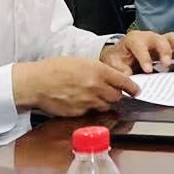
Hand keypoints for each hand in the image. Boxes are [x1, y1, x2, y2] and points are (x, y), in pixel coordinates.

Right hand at [13, 57, 136, 115]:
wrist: (36, 82)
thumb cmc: (55, 69)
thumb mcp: (81, 62)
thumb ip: (98, 70)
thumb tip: (110, 77)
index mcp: (98, 71)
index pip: (124, 82)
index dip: (132, 87)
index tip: (136, 90)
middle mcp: (96, 87)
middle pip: (117, 97)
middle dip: (116, 95)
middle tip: (112, 93)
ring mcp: (88, 101)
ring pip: (105, 106)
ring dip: (104, 103)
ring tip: (94, 97)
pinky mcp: (79, 112)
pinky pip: (91, 112)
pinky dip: (90, 108)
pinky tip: (81, 102)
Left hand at [102, 30, 173, 74]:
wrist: (120, 54)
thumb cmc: (118, 58)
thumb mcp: (113, 64)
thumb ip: (119, 70)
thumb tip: (127, 76)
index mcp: (134, 40)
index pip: (140, 47)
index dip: (144, 58)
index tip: (148, 71)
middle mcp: (148, 37)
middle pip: (159, 40)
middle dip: (164, 51)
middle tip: (167, 63)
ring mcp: (159, 40)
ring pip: (171, 38)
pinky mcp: (167, 45)